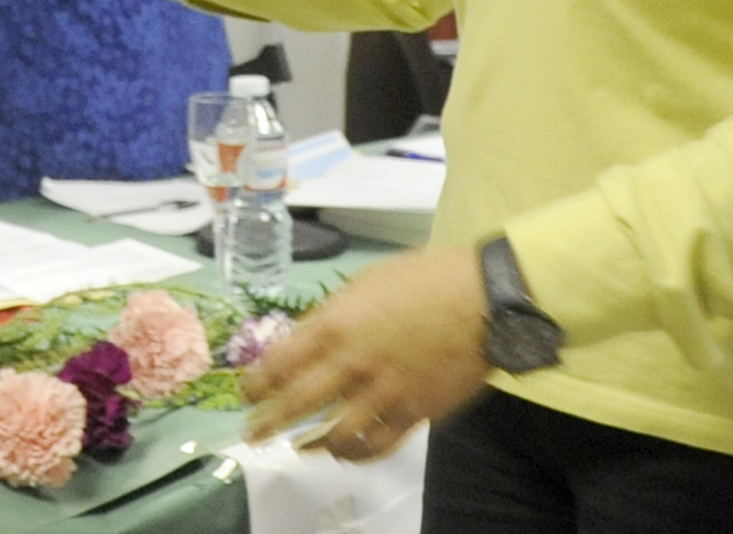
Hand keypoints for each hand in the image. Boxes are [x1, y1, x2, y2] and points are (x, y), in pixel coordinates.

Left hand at [242, 244, 493, 460]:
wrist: (484, 300)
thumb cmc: (426, 278)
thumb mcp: (367, 281)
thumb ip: (334, 313)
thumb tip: (310, 335)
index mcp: (336, 324)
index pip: (280, 361)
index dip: (257, 382)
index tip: (248, 390)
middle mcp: (353, 363)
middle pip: (297, 403)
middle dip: (267, 421)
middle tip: (252, 431)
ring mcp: (383, 393)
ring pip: (334, 434)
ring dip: (309, 444)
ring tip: (297, 447)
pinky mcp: (414, 414)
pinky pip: (376, 445)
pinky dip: (355, 454)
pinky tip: (344, 452)